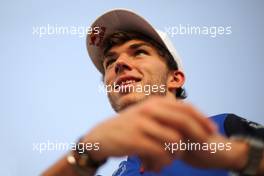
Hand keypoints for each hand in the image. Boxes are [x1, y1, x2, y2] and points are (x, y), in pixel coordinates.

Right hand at [81, 96, 216, 170]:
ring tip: (166, 162)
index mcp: (155, 103)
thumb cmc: (128, 128)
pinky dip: (162, 163)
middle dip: (198, 136)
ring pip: (174, 141)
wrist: (101, 136)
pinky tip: (154, 167)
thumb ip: (166, 117)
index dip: (202, 119)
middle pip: (184, 122)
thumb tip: (192, 125)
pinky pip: (161, 153)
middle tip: (202, 149)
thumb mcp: (147, 116)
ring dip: (175, 155)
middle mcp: (150, 109)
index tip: (213, 131)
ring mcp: (143, 123)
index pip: (186, 108)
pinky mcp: (136, 139)